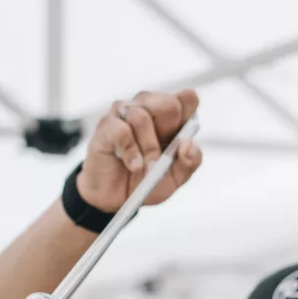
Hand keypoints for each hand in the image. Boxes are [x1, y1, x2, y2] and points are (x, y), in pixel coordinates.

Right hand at [77, 89, 201, 212]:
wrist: (118, 199)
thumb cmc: (147, 181)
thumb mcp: (176, 177)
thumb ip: (190, 162)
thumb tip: (189, 143)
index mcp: (171, 118)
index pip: (187, 99)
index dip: (188, 113)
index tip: (183, 135)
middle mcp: (149, 108)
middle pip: (167, 102)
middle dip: (168, 131)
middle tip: (163, 157)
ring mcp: (126, 114)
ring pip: (141, 116)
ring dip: (148, 148)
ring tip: (147, 169)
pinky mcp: (107, 126)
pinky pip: (121, 130)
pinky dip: (131, 151)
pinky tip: (134, 165)